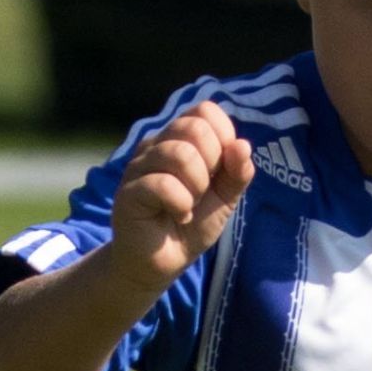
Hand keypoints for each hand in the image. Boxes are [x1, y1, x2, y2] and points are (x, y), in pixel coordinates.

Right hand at [108, 103, 252, 288]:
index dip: (224, 138)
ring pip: (180, 154)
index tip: (219, 170)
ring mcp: (139, 166)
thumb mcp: (225, 197)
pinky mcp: (128, 191)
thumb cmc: (193, 222)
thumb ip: (237, 172)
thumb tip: (242, 145)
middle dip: (212, 164)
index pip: (205, 111)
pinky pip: (164, 185)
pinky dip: (181, 205)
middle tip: (202, 190)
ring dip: (196, 187)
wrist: (165, 259)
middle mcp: (157, 145)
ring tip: (188, 204)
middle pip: (195, 128)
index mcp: (180, 139)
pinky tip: (177, 215)